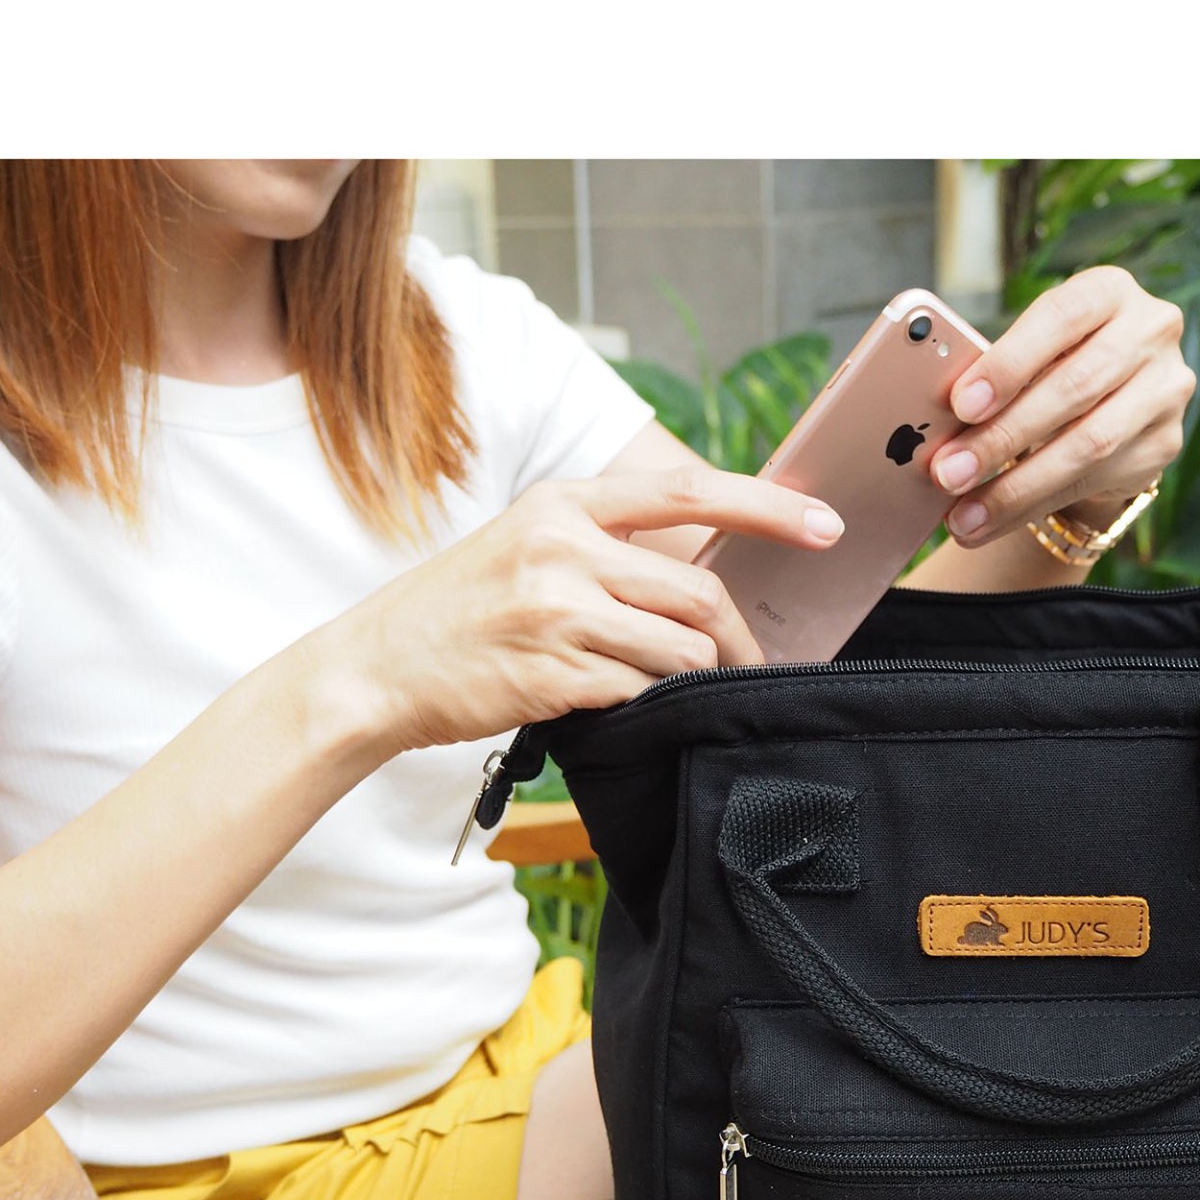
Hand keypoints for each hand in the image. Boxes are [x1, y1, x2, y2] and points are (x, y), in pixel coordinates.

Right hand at [319, 469, 843, 751]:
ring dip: (701, 681)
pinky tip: (634, 710)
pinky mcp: (553, 675)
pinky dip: (653, 707)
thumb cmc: (457, 612)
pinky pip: (640, 694)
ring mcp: (557, 612)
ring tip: (691, 693)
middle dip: (742, 639)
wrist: (375, 668)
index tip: (824, 525)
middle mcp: (562, 548)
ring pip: (680, 652)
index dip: (768, 506)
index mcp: (562, 503)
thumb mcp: (522, 546)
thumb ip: (600, 546)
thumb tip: (695, 579)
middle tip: (758, 665)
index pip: (686, 490)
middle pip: (698, 591)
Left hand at [926, 266, 1194, 546]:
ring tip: (963, 516)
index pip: (1060, 318)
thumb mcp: (1024, 356)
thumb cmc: (1046, 369)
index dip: (1009, 362)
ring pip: (1088, 444)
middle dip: (1002, 436)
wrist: (1105, 409)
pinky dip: (1031, 508)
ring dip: (1015, 487)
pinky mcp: (1164, 444)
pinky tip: (987, 524)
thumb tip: (932, 422)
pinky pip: (1092, 482)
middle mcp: (1150, 330)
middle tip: (947, 473)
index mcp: (1106, 290)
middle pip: (1073, 387)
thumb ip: (990, 374)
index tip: (960, 404)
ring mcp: (1166, 388)